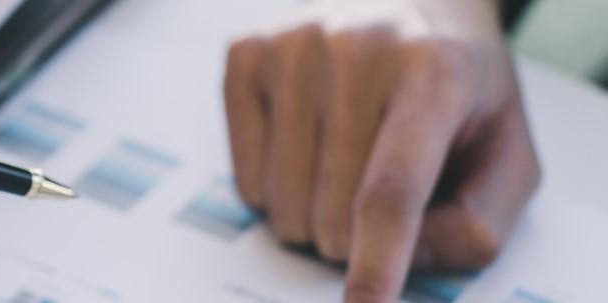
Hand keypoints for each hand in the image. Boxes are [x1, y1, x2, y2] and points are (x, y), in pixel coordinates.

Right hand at [222, 0, 538, 300]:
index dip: (378, 260)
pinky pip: (243, 178)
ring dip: (313, 213)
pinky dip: (274, 187)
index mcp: (435, 71)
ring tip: (343, 162)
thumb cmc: (452, 82)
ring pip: (282, 204)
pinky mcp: (246, 54)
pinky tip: (304, 145)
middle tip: (377, 188)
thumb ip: (481, 220)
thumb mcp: (505, 146)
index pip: (393, 188)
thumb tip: (410, 260)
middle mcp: (358, 48)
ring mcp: (293, 47)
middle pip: (331, 212)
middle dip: (355, 234)